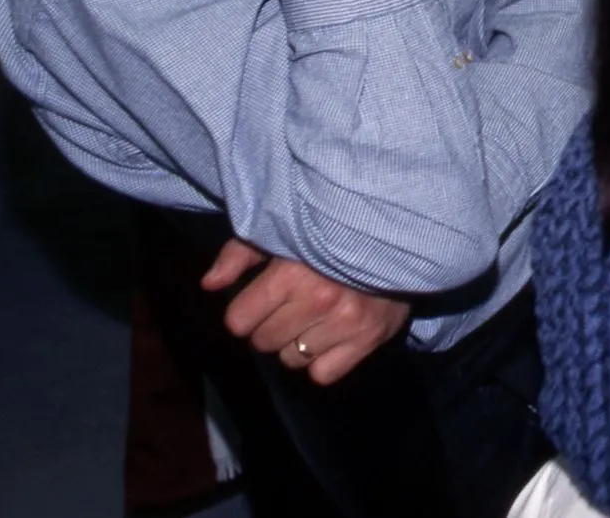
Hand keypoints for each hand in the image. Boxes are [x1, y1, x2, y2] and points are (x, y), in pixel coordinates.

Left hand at [204, 238, 411, 385]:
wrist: (400, 238)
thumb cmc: (334, 234)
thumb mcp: (283, 234)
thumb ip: (240, 254)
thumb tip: (209, 285)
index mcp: (291, 275)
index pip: (238, 321)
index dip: (247, 311)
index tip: (264, 299)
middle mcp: (318, 301)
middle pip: (262, 342)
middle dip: (271, 326)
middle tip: (293, 306)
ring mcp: (345, 324)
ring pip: (290, 360)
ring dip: (296, 343)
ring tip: (315, 318)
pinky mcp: (368, 340)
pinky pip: (322, 374)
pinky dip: (323, 360)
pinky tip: (333, 335)